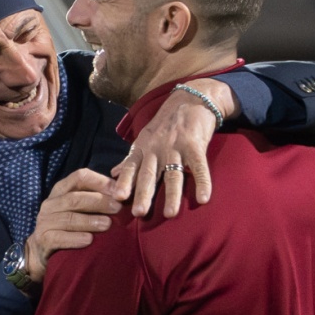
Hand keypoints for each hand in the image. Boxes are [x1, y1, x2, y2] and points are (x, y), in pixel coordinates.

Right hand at [24, 168, 121, 282]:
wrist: (42, 252)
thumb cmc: (69, 228)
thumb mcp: (79, 209)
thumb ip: (96, 198)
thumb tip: (125, 191)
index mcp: (61, 190)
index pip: (80, 177)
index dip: (100, 182)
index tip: (119, 191)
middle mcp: (50, 203)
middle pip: (75, 198)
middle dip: (99, 202)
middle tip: (118, 209)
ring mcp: (44, 222)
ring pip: (68, 218)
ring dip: (89, 221)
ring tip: (107, 225)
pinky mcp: (43, 240)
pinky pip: (59, 238)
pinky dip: (75, 239)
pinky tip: (89, 241)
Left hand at [114, 78, 238, 217]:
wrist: (191, 100)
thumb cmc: (165, 125)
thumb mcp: (144, 140)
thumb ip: (130, 160)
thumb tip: (112, 174)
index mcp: (143, 148)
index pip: (131, 167)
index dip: (124, 182)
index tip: (117, 197)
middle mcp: (157, 149)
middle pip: (149, 174)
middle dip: (144, 193)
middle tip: (139, 213)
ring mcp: (177, 147)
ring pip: (173, 174)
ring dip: (172, 194)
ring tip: (170, 214)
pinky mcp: (196, 146)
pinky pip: (199, 167)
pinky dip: (202, 183)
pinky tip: (203, 199)